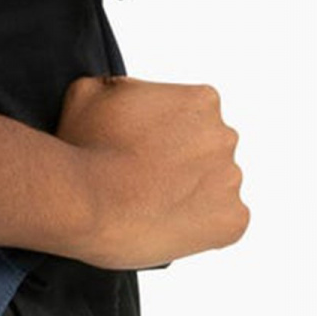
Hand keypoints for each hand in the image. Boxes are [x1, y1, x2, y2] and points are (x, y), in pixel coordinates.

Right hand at [53, 73, 249, 271]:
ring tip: (150, 208)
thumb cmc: (84, 148)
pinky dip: (201, 229)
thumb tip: (122, 93)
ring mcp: (231, 181)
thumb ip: (118, 86)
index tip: (140, 149)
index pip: (193, 115)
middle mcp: (225, 137)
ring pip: (216, 189)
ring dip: (190, 197)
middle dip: (182, 164)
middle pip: (209, 151)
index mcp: (201, 101)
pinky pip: (223, 225)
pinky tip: (166, 227)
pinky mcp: (232, 221)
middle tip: (145, 180)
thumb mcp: (89, 91)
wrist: (86, 202)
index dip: (163, 134)